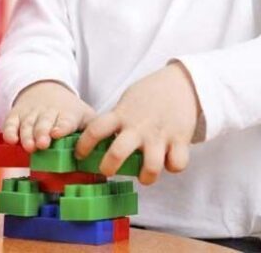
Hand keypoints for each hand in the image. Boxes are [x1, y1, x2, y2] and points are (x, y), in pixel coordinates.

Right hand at [3, 80, 94, 151]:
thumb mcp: (86, 116)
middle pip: (44, 123)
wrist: (45, 89)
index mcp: (68, 114)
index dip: (61, 127)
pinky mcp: (16, 114)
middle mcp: (48, 113)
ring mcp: (31, 113)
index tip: (57, 133)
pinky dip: (9, 131)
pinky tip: (10, 140)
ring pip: (27, 124)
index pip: (66, 120)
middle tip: (42, 144)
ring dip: (27, 135)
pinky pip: (11, 122)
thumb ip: (94, 130)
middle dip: (42, 133)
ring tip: (29, 147)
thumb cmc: (69, 110)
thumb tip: (108, 149)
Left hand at [75, 62, 199, 184]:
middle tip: (107, 171)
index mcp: (121, 115)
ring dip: (146, 177)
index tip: (79, 155)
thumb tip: (98, 141)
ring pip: (151, 166)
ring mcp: (160, 135)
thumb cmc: (148, 96)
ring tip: (144, 176)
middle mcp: (138, 127)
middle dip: (108, 167)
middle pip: (117, 153)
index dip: (83, 146)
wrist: (180, 83)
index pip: (94, 130)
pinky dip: (173, 167)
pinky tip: (169, 162)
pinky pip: (177, 164)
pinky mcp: (181, 140)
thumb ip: (115, 121)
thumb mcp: (126, 104)